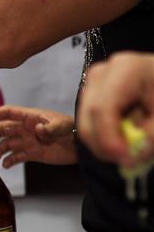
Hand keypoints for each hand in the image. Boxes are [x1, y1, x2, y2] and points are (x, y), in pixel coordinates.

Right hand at [0, 105, 76, 167]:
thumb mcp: (62, 126)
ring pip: (8, 144)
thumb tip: (36, 131)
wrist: (82, 147)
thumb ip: (49, 128)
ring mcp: (28, 141)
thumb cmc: (73, 130)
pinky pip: (17, 157)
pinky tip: (5, 165)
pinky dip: (9, 161)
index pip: (7, 113)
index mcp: (30, 117)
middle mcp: (26, 128)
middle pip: (3, 128)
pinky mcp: (33, 154)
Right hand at [78, 52, 153, 166]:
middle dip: (104, 145)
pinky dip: (104, 134)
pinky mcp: (92, 91)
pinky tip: (124, 136)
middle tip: (129, 161)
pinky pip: (89, 120)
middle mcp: (101, 73)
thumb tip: (131, 158)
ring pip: (85, 121)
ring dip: (104, 141)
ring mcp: (93, 81)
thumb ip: (151, 136)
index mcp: (124, 70)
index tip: (126, 160)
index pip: (102, 108)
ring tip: (131, 146)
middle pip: (88, 116)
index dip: (108, 138)